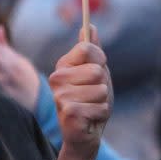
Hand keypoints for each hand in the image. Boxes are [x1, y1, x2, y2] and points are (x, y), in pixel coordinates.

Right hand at [49, 25, 112, 159]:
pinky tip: (90, 118)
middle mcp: (57, 78)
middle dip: (103, 85)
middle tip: (93, 95)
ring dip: (103, 101)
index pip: (88, 48)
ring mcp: (60, 96)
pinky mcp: (68, 113)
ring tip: (91, 107)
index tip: (96, 73)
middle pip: (97, 70)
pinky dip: (101, 113)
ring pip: (101, 89)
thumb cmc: (91, 100)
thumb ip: (93, 51)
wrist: (86, 133)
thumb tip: (89, 26)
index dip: (100, 60)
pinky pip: (100, 106)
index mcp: (63, 65)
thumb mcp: (96, 73)